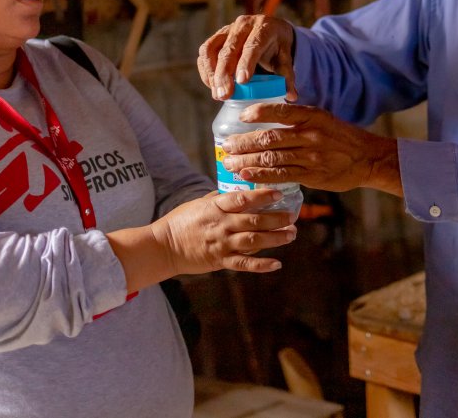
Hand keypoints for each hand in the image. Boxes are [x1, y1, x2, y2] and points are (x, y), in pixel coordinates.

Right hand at [149, 189, 296, 275]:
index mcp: (216, 208)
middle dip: (276, 218)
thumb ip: (220, 199)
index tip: (279, 193)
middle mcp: (221, 225)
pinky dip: (261, 265)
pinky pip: (244, 263)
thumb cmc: (181, 221)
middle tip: (293, 216)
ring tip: (291, 234)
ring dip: (275, 238)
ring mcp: (222, 244)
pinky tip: (277, 264)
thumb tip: (240, 192)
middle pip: (253, 221)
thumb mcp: (199, 203)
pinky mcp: (220, 261)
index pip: (242, 199)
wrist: (164, 246)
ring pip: (253, 241)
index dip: (262, 196)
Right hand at [198, 15, 296, 99]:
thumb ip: (287, 77)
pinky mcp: (217, 36)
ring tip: (217, 94)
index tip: (242, 81)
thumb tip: (291, 96)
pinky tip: (212, 85)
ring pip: (211, 49)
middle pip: (229, 49)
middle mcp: (243, 24)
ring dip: (212, 73)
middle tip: (224, 95)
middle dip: (224, 74)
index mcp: (264, 28)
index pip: (253, 45)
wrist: (270, 29)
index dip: (246, 63)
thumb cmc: (278, 46)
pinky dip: (206, 69)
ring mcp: (227, 29)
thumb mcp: (285, 58)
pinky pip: (205, 52)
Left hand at [220, 103, 402, 196]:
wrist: (368, 158)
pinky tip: (245, 175)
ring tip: (229, 163)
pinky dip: (260, 176)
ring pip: (271, 158)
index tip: (242, 117)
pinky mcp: (311, 175)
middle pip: (269, 138)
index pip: (281, 111)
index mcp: (312, 116)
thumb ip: (298, 119)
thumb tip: (267, 118)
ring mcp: (310, 156)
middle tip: (226, 145)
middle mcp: (310, 135)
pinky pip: (280, 175)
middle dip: (244, 142)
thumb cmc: (341, 137)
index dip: (259, 113)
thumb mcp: (322, 119)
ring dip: (246, 161)